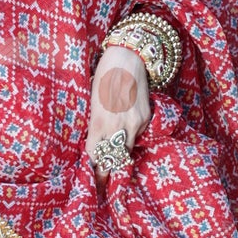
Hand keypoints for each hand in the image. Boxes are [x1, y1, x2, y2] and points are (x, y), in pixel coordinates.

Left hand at [85, 46, 151, 167]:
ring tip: (114, 156)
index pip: (94, 154)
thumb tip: (95, 143)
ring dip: (120, 154)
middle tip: (103, 180)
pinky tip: (126, 125)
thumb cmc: (103, 75)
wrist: (128, 57)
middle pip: (114, 158)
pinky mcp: (146, 118)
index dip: (93, 166)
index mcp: (99, 121)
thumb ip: (95, 123)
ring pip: (127, 149)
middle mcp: (118, 126)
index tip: (92, 176)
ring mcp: (135, 122)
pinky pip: (137, 134)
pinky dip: (130, 135)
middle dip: (108, 169)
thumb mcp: (92, 101)